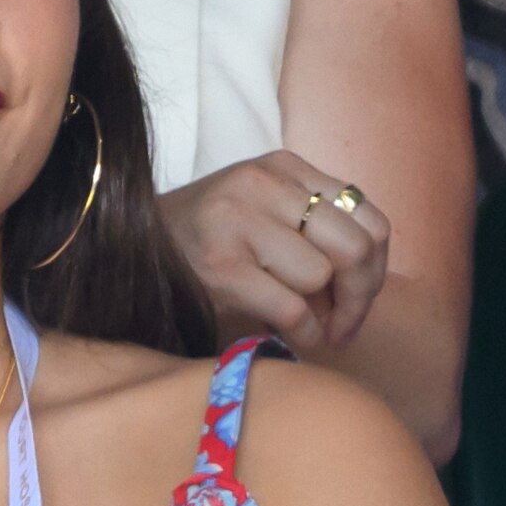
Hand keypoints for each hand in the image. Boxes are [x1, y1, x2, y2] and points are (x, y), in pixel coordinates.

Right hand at [156, 152, 392, 355]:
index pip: (366, 214)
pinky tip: (297, 338)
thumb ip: (314, 223)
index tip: (361, 296)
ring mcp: (239, 222)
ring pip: (322, 275)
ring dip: (324, 314)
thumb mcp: (262, 209)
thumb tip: (367, 278)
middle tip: (347, 325)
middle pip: (356, 245)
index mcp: (283, 167)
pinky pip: (292, 308)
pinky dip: (305, 332)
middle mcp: (263, 185)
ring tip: (310, 325)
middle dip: (361, 296)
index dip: (376, 265)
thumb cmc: (205, 239)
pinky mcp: (221, 265)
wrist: (129, 248)